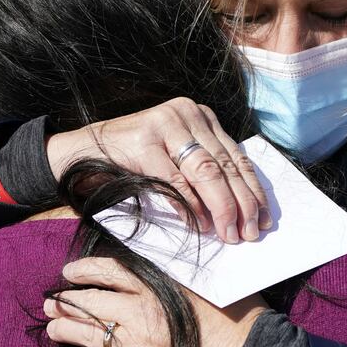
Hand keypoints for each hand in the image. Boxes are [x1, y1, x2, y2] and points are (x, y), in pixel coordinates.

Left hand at [42, 256, 266, 346]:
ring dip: (65, 332)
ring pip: (88, 337)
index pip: (109, 272)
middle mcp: (140, 315)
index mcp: (157, 288)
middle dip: (66, 302)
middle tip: (53, 304)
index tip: (70, 273)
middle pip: (90, 303)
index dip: (84, 271)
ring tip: (53, 330)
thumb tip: (173, 265)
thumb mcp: (213, 285)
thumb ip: (185, 275)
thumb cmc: (242, 322)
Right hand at [45, 97, 269, 242]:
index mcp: (201, 115)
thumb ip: (204, 172)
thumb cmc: (135, 160)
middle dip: (242, 203)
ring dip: (221, 207)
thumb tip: (239, 210)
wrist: (82, 151)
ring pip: (205, 171)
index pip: (236, 156)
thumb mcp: (176, 157)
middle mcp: (187, 113)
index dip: (253, 190)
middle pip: (225, 164)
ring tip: (230, 234)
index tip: (264, 218)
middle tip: (250, 233)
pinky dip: (189, 206)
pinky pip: (175, 180)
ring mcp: (165, 124)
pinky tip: (200, 225)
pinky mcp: (144, 142)